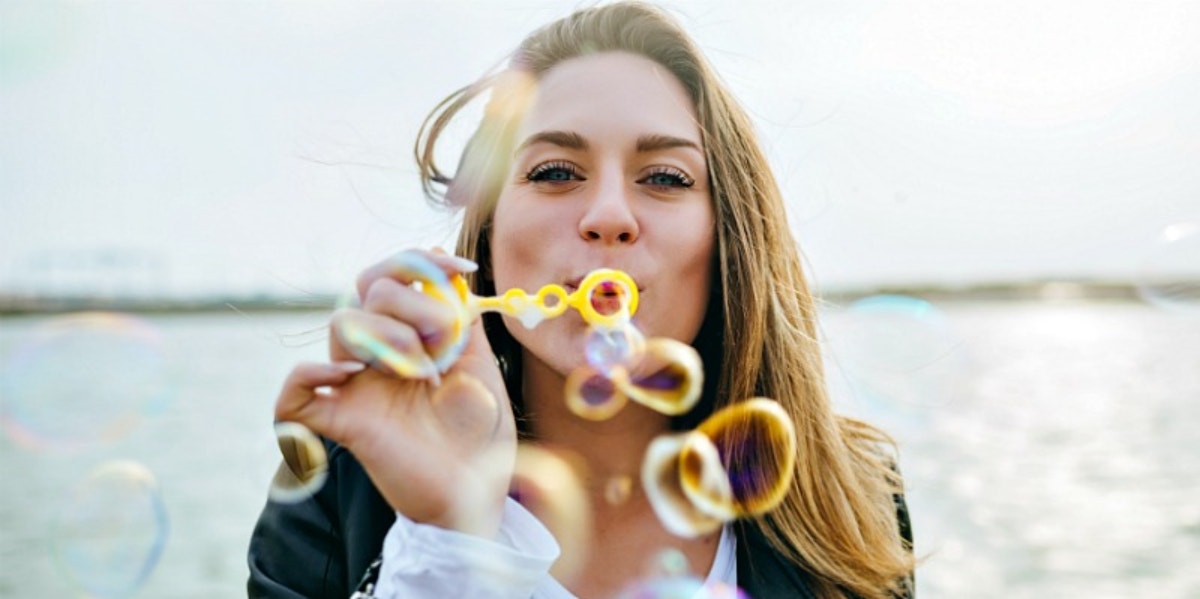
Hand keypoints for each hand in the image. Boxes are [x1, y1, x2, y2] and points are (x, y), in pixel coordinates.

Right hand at [274, 249, 515, 536]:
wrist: (478, 490)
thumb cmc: (480, 434)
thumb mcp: (481, 366)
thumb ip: (462, 321)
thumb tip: (449, 269)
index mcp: (409, 334)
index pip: (391, 276)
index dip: (418, 261)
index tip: (459, 270)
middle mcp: (377, 353)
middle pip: (368, 289)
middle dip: (413, 303)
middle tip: (445, 343)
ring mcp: (355, 386)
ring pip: (342, 325)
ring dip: (387, 335)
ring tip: (422, 370)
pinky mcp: (340, 424)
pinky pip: (293, 394)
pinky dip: (309, 376)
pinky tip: (348, 378)